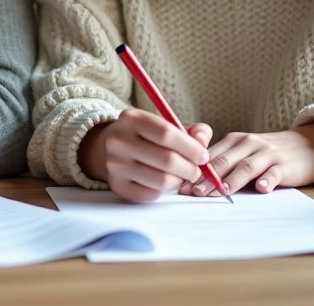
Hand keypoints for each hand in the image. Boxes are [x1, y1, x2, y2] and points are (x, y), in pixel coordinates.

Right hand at [78, 108, 213, 202]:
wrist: (109, 148)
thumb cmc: (146, 136)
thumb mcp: (165, 124)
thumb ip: (191, 131)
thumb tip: (202, 140)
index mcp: (132, 118)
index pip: (166, 133)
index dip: (191, 147)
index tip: (204, 157)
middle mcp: (119, 140)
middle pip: (167, 159)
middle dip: (190, 169)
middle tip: (197, 171)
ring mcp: (116, 164)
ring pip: (161, 180)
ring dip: (179, 181)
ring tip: (182, 177)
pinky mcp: (117, 185)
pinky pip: (151, 194)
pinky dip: (163, 191)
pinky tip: (163, 182)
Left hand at [179, 121, 313, 195]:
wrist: (308, 144)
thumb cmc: (268, 153)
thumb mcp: (244, 152)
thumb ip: (224, 163)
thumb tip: (194, 183)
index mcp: (234, 141)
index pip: (209, 156)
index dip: (194, 172)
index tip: (180, 187)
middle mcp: (248, 144)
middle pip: (223, 162)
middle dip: (207, 178)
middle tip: (194, 193)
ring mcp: (267, 153)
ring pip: (246, 166)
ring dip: (232, 180)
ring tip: (221, 193)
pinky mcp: (285, 165)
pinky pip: (275, 173)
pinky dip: (268, 180)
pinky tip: (262, 189)